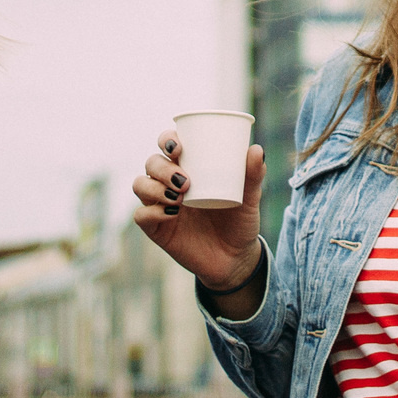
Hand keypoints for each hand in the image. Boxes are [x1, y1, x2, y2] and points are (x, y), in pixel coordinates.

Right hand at [128, 128, 267, 312]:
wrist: (236, 258)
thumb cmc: (240, 221)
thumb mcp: (250, 198)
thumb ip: (254, 175)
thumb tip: (257, 150)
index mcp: (190, 168)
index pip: (168, 145)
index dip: (167, 139)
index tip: (179, 147)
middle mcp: (170, 183)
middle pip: (151, 163)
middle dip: (162, 167)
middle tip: (185, 180)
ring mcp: (161, 205)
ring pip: (140, 185)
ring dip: (154, 186)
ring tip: (180, 197)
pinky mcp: (157, 229)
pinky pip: (141, 216)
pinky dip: (152, 211)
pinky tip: (172, 213)